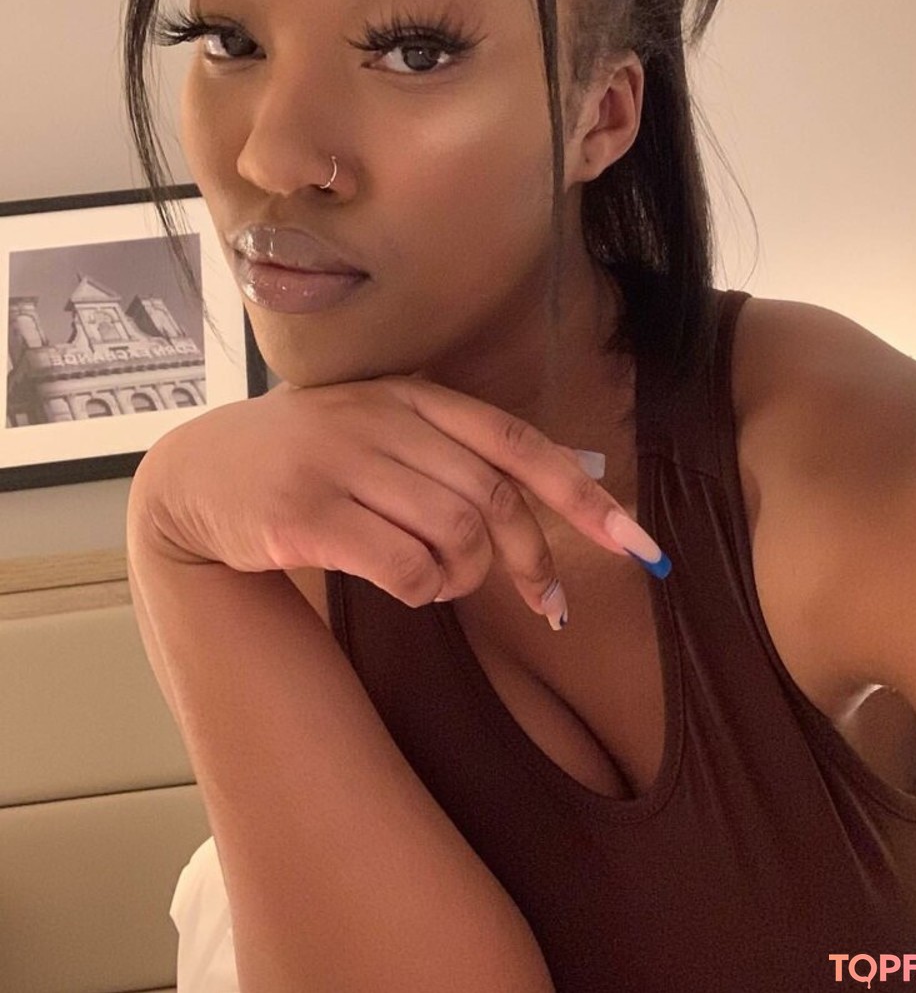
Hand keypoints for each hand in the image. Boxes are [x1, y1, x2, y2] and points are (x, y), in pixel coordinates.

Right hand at [127, 374, 663, 625]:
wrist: (198, 476)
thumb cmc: (312, 459)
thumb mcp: (386, 430)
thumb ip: (464, 450)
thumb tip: (573, 476)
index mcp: (412, 395)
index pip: (516, 442)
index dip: (583, 494)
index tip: (638, 545)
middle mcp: (381, 419)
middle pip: (494, 498)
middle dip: (531, 558)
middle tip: (542, 597)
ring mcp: (340, 464)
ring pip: (456, 535)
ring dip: (467, 577)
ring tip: (444, 580)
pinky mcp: (304, 515)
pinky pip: (404, 568)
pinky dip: (424, 592)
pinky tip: (409, 588)